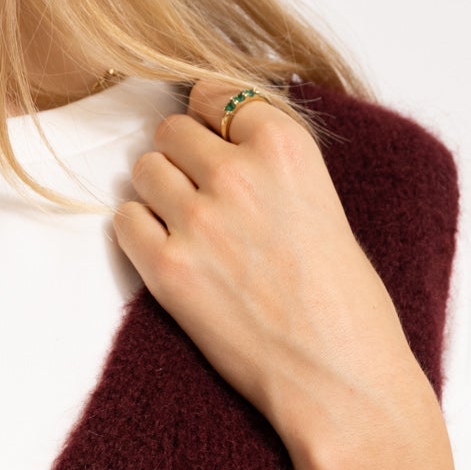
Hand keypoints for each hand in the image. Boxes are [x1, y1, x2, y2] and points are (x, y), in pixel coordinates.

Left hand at [112, 77, 451, 469]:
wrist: (338, 375)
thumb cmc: (345, 303)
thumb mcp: (324, 203)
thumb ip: (274, 167)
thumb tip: (224, 144)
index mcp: (287, 146)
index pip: (216, 93)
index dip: (210, 117)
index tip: (212, 136)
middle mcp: (237, 173)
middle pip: (171, 131)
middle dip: (181, 157)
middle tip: (201, 194)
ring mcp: (197, 220)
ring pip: (144, 170)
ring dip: (157, 192)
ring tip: (187, 227)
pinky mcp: (168, 270)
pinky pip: (125, 221)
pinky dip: (139, 232)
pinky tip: (168, 253)